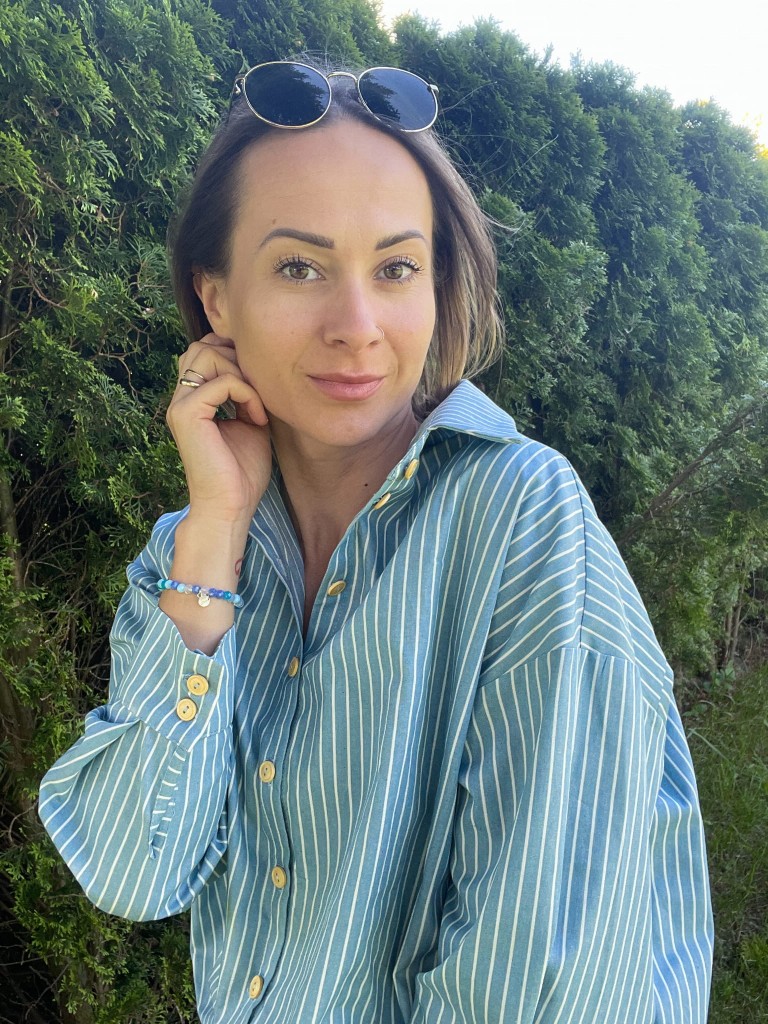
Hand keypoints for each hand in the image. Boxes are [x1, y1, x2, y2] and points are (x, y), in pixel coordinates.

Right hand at [166, 333, 271, 526]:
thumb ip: (246, 394)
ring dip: (242, 374)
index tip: (259, 392)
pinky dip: (248, 395)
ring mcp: (180, 406)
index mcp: (192, 401)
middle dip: (237, 360)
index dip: (235, 359)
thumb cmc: (242, 473)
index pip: (205, 352)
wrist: (231, 507)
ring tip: (258, 405)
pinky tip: (259, 420)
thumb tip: (256, 368)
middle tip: (258, 394)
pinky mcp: (187, 415)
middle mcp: (181, 400)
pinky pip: (223, 381)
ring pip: (207, 354)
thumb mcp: (249, 423)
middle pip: (201, 346)